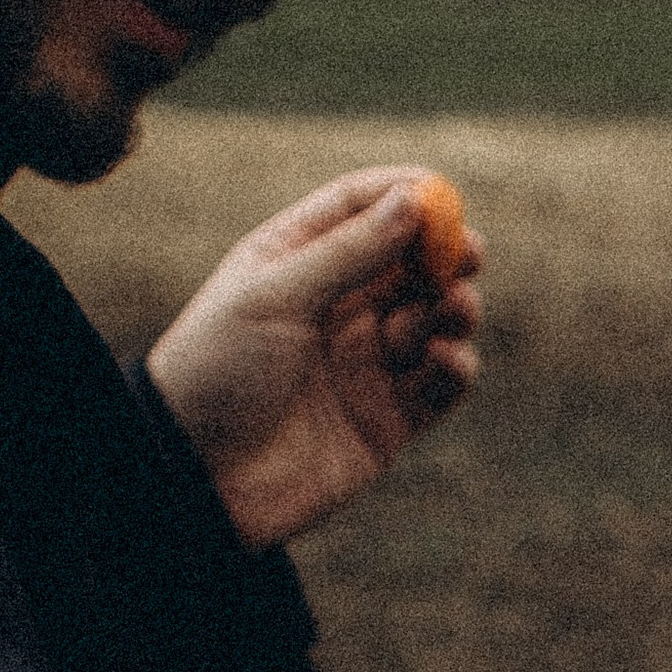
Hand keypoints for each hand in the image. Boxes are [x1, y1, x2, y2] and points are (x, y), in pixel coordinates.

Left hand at [145, 168, 482, 549]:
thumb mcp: (276, 296)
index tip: (445, 193)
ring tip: (452, 312)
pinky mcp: (389, 419)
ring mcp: (366, 363)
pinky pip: (440, 384)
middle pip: (411, 263)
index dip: (406, 195)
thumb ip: (348, 251)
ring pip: (434, 321)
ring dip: (453, 311)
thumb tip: (414, 199)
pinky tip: (445, 360)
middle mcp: (337, 307)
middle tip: (470, 255)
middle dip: (446, 256)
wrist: (201, 477)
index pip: (361, 209)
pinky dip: (455, 367)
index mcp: (297, 262)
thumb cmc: (218, 371)